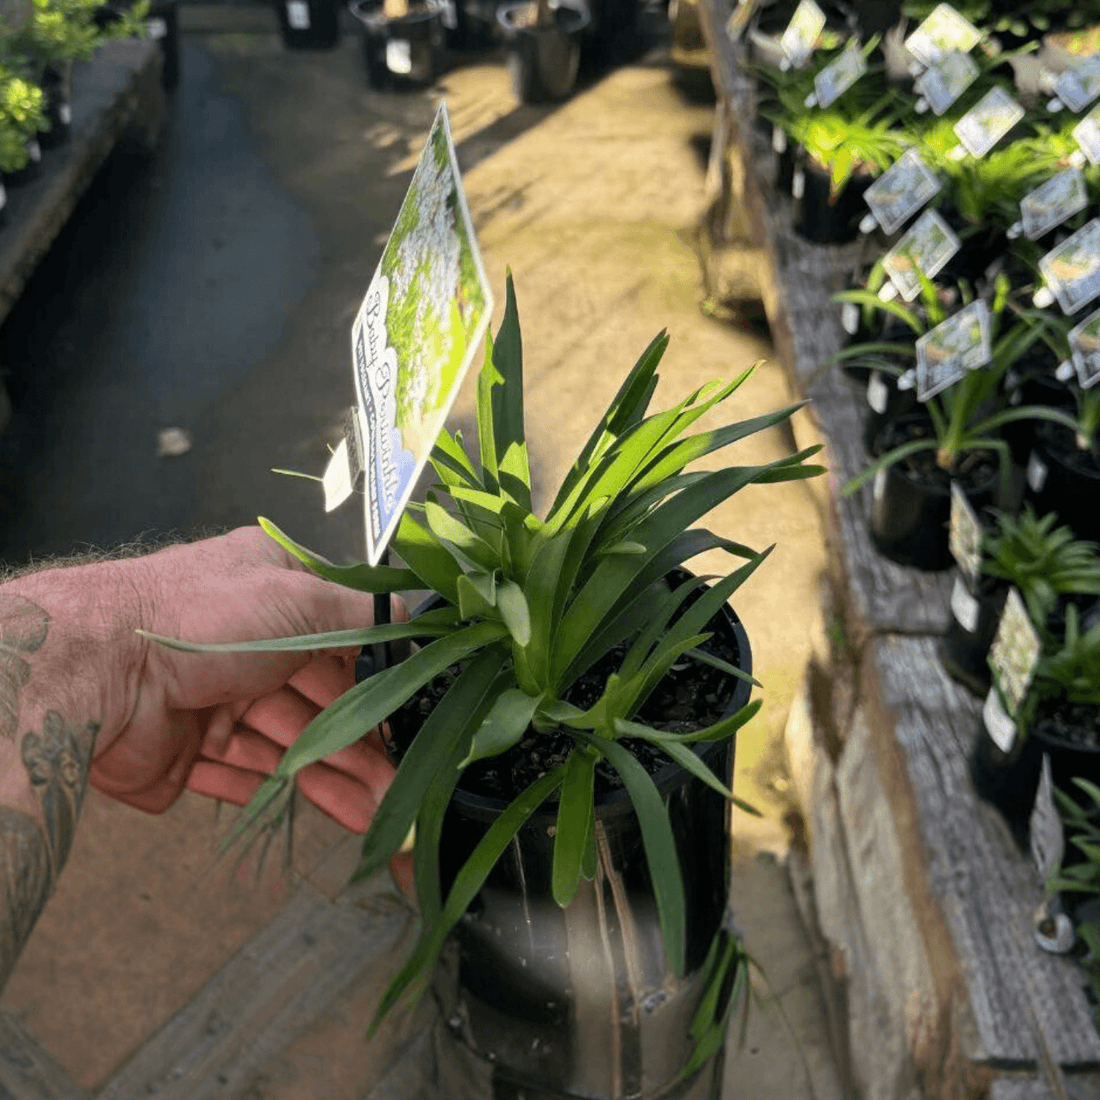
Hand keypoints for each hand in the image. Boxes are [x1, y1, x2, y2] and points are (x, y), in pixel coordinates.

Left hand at [87, 527, 399, 832]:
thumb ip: (364, 613)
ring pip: (287, 742)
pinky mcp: (187, 748)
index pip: (342, 636)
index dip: (377, 677)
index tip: (410, 714)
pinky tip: (332, 813)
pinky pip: (244, 774)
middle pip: (317, 697)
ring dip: (333, 775)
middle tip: (398, 780)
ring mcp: (215, 696)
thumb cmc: (206, 619)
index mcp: (273, 591)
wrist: (100, 671)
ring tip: (375, 809)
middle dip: (360, 741)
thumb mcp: (302, 597)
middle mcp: (247, 642)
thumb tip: (412, 619)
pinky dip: (286, 793)